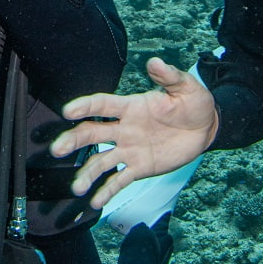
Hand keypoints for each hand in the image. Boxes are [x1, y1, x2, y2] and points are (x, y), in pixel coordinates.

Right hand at [49, 57, 218, 208]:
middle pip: (92, 133)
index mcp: (131, 106)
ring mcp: (130, 150)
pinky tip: (95, 201)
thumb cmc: (193, 103)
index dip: (85, 106)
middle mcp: (124, 129)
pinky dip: (107, 191)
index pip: (102, 106)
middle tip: (57, 149)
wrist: (205, 129)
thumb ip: (169, 76)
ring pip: (102, 161)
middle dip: (74, 140)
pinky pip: (120, 180)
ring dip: (87, 173)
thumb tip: (155, 62)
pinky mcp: (140, 168)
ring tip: (77, 187)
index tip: (67, 111)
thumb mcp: (185, 86)